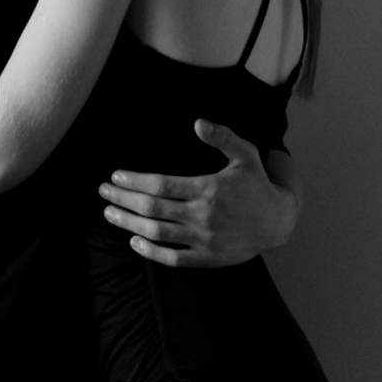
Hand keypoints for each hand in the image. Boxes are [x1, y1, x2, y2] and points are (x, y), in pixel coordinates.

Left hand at [96, 120, 299, 267]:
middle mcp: (204, 215)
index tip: (115, 175)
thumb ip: (222, 137)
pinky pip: (174, 258)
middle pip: (153, 208)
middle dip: (123, 199)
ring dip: (130, 224)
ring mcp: (205, 239)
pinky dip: (152, 252)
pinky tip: (135, 242)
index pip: (162, 184)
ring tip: (110, 213)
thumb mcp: (245, 154)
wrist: (278, 222)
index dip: (135, 180)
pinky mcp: (208, 258)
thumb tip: (197, 123)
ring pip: (158, 233)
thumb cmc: (256, 184)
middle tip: (103, 192)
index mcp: (209, 188)